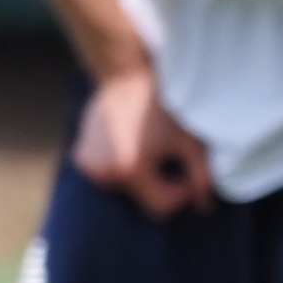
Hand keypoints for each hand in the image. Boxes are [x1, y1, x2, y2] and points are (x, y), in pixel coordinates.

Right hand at [74, 68, 214, 218]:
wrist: (126, 73)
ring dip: (139, 175)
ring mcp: (88, 167)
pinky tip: (126, 143)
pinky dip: (118, 166)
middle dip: (159, 183)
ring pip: (124, 187)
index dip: (180, 193)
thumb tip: (204, 207)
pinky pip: (106, 174)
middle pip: (141, 199)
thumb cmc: (164, 104)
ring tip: (146, 146)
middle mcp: (103, 175)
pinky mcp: (79, 158)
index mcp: (132, 171)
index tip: (185, 171)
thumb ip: (202, 176)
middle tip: (167, 154)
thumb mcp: (190, 140)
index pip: (162, 209)